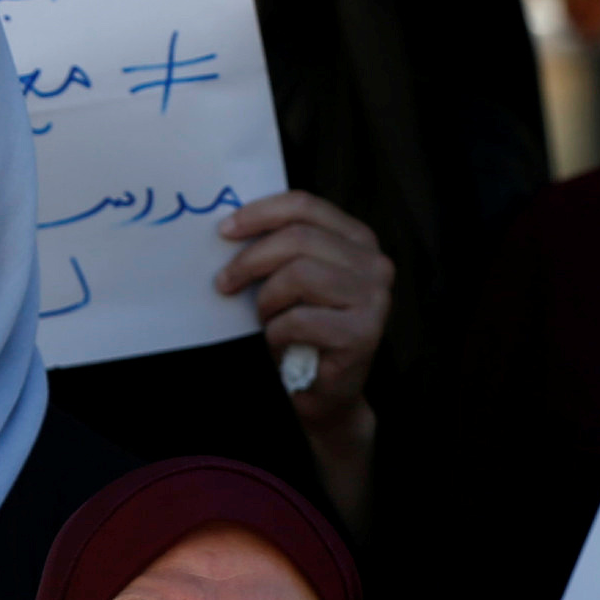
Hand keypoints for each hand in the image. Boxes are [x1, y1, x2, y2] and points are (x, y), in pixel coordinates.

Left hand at [215, 191, 390, 422]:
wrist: (323, 393)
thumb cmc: (303, 333)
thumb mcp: (292, 280)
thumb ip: (281, 249)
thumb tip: (231, 226)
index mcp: (358, 240)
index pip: (306, 206)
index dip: (260, 213)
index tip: (224, 231)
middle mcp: (375, 263)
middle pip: (298, 238)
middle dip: (251, 260)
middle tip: (224, 283)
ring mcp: (375, 298)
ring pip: (299, 275)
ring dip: (267, 300)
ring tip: (264, 319)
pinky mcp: (364, 333)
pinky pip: (300, 319)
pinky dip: (277, 332)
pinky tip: (278, 344)